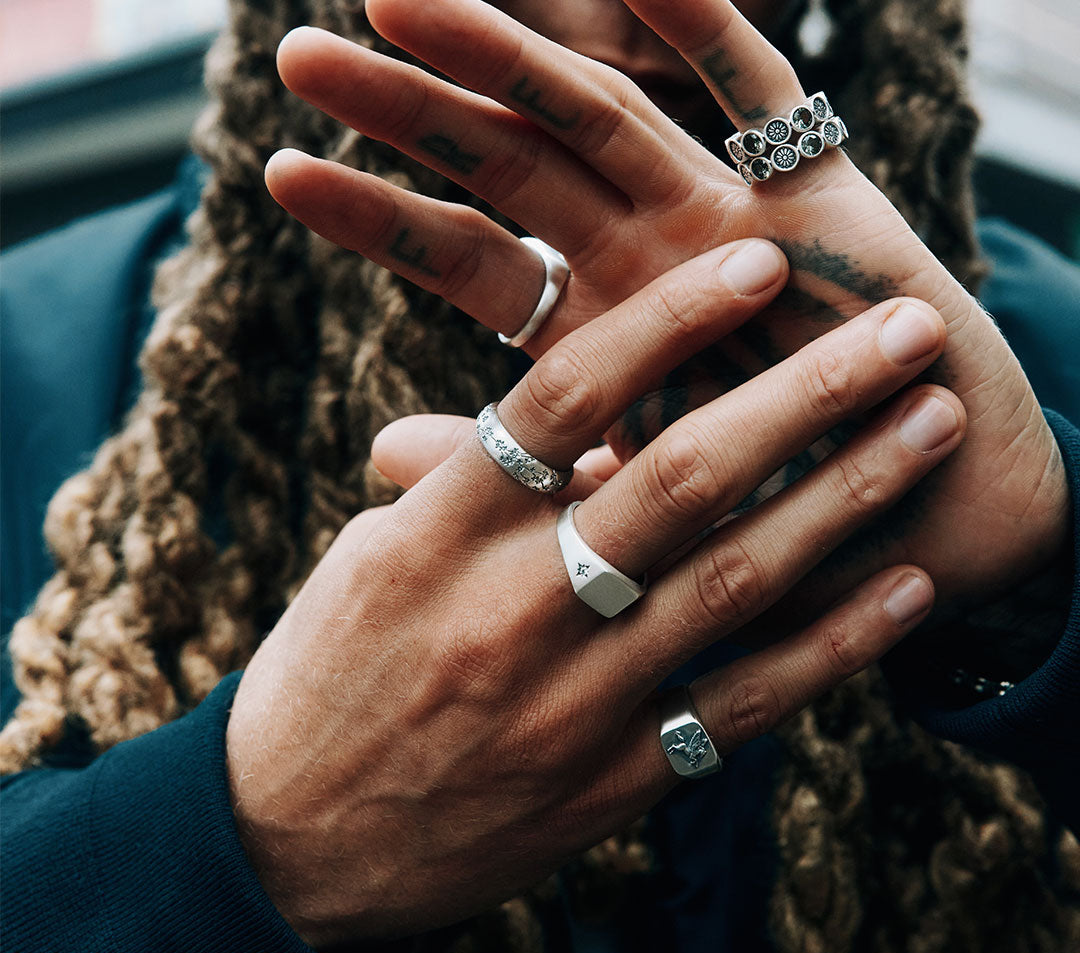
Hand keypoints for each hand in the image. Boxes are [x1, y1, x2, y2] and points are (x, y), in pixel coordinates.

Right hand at [226, 249, 961, 945]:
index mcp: (434, 534)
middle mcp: (509, 608)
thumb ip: (470, 491)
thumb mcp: (372, 562)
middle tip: (906, 329)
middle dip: (807, 394)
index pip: (563, 399)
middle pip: (680, 478)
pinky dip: (833, 645)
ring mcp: (569, 703)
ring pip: (734, 583)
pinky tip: (906, 587)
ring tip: (932, 427)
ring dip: (848, 496)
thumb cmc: (327, 679)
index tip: (758, 264)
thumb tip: (585, 442)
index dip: (668, 321)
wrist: (295, 845)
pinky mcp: (609, 783)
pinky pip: (739, 705)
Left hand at [265, 0, 1066, 630]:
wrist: (918, 538)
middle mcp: (650, 262)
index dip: (377, 215)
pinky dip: (706, 27)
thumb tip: (373, 456)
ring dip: (507, 50)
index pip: (468, 258)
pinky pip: (766, 99)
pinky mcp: (827, 206)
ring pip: (603, 119)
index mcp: (598, 331)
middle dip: (412, 108)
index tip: (277, 175)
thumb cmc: (768, 525)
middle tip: (300, 53)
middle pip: (513, 168)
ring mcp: (731, 224)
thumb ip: (505, 471)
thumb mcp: (611, 502)